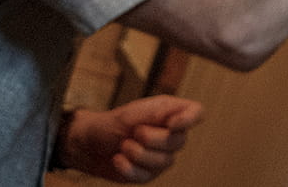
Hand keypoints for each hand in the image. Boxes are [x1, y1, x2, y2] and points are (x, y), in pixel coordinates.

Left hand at [60, 95, 203, 181]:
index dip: (190, 120)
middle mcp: (171, 136)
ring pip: (163, 162)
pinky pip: (146, 176)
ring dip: (136, 153)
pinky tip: (118, 159)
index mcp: (170, 113)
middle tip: (133, 132)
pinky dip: (127, 168)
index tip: (171, 124)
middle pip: (178, 142)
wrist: (90, 144)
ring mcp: (162, 157)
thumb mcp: (134, 112)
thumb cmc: (113, 123)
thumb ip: (159, 114)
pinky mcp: (149, 174)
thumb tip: (180, 122)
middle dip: (150, 139)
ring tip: (123, 145)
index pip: (196, 113)